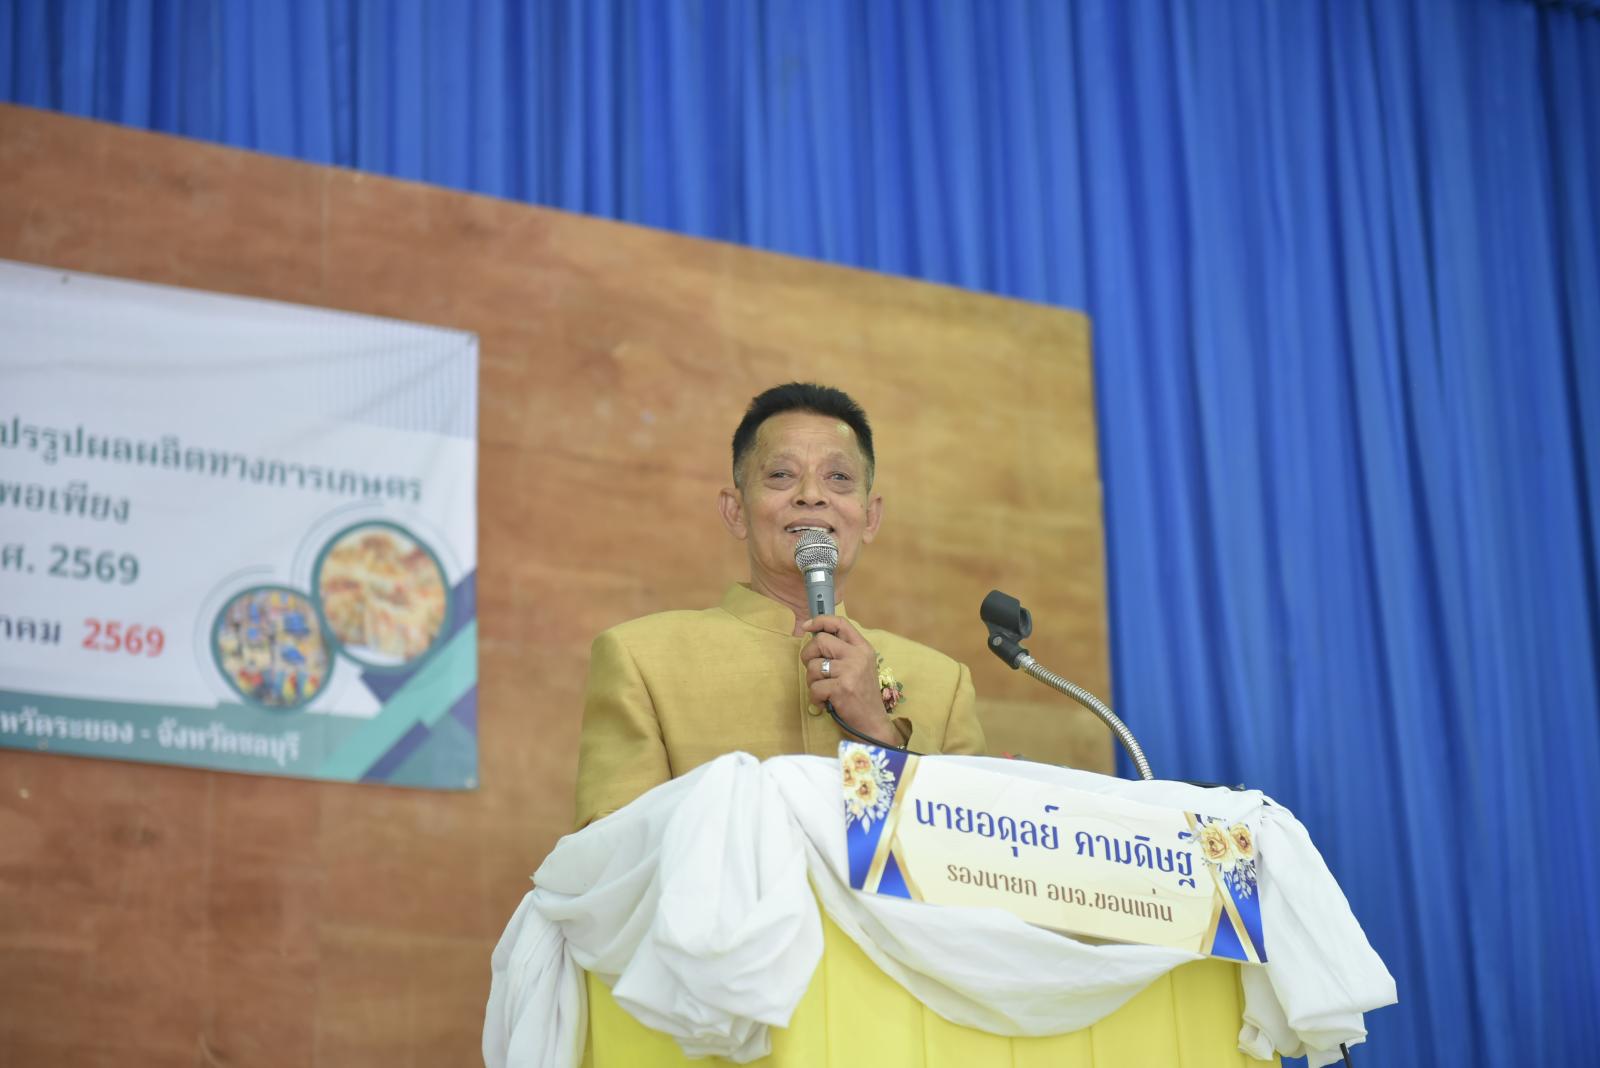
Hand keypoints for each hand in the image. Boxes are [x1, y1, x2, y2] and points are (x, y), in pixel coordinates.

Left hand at [800, 615, 896, 745]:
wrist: (873, 723)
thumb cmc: (862, 695)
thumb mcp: (860, 667)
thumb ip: (844, 652)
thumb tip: (816, 638)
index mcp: (863, 648)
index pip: (840, 623)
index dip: (820, 621)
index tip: (807, 626)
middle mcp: (858, 656)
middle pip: (821, 641)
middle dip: (809, 655)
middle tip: (814, 670)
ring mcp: (850, 671)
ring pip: (814, 666)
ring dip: (812, 681)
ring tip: (823, 690)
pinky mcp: (841, 688)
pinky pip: (814, 687)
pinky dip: (815, 698)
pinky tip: (825, 702)